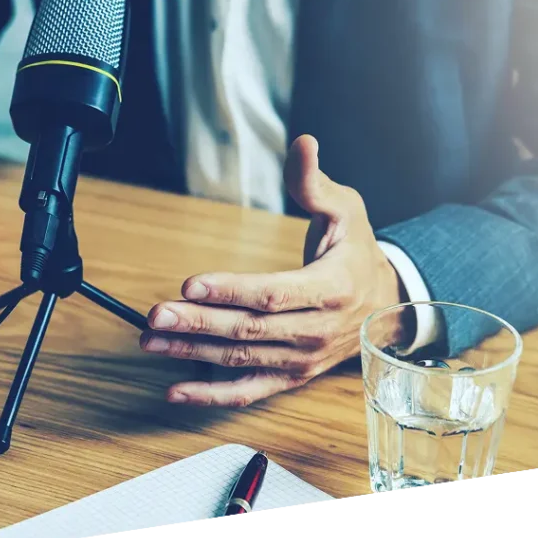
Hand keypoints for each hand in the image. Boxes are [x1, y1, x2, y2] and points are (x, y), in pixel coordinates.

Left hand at [140, 135, 414, 406]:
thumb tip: (302, 143)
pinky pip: (248, 391)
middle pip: (249, 330)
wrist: (386, 304)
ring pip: (241, 359)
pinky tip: (174, 390)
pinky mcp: (290, 377)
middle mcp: (316, 331)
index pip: (273, 293)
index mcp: (331, 289)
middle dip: (197, 323)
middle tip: (155, 315)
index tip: (189, 283)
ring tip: (151, 340)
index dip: (229, 290)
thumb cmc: (355, 251)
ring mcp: (303, 360)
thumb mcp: (346, 208)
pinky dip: (211, 395)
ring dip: (192, 353)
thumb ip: (315, 181)